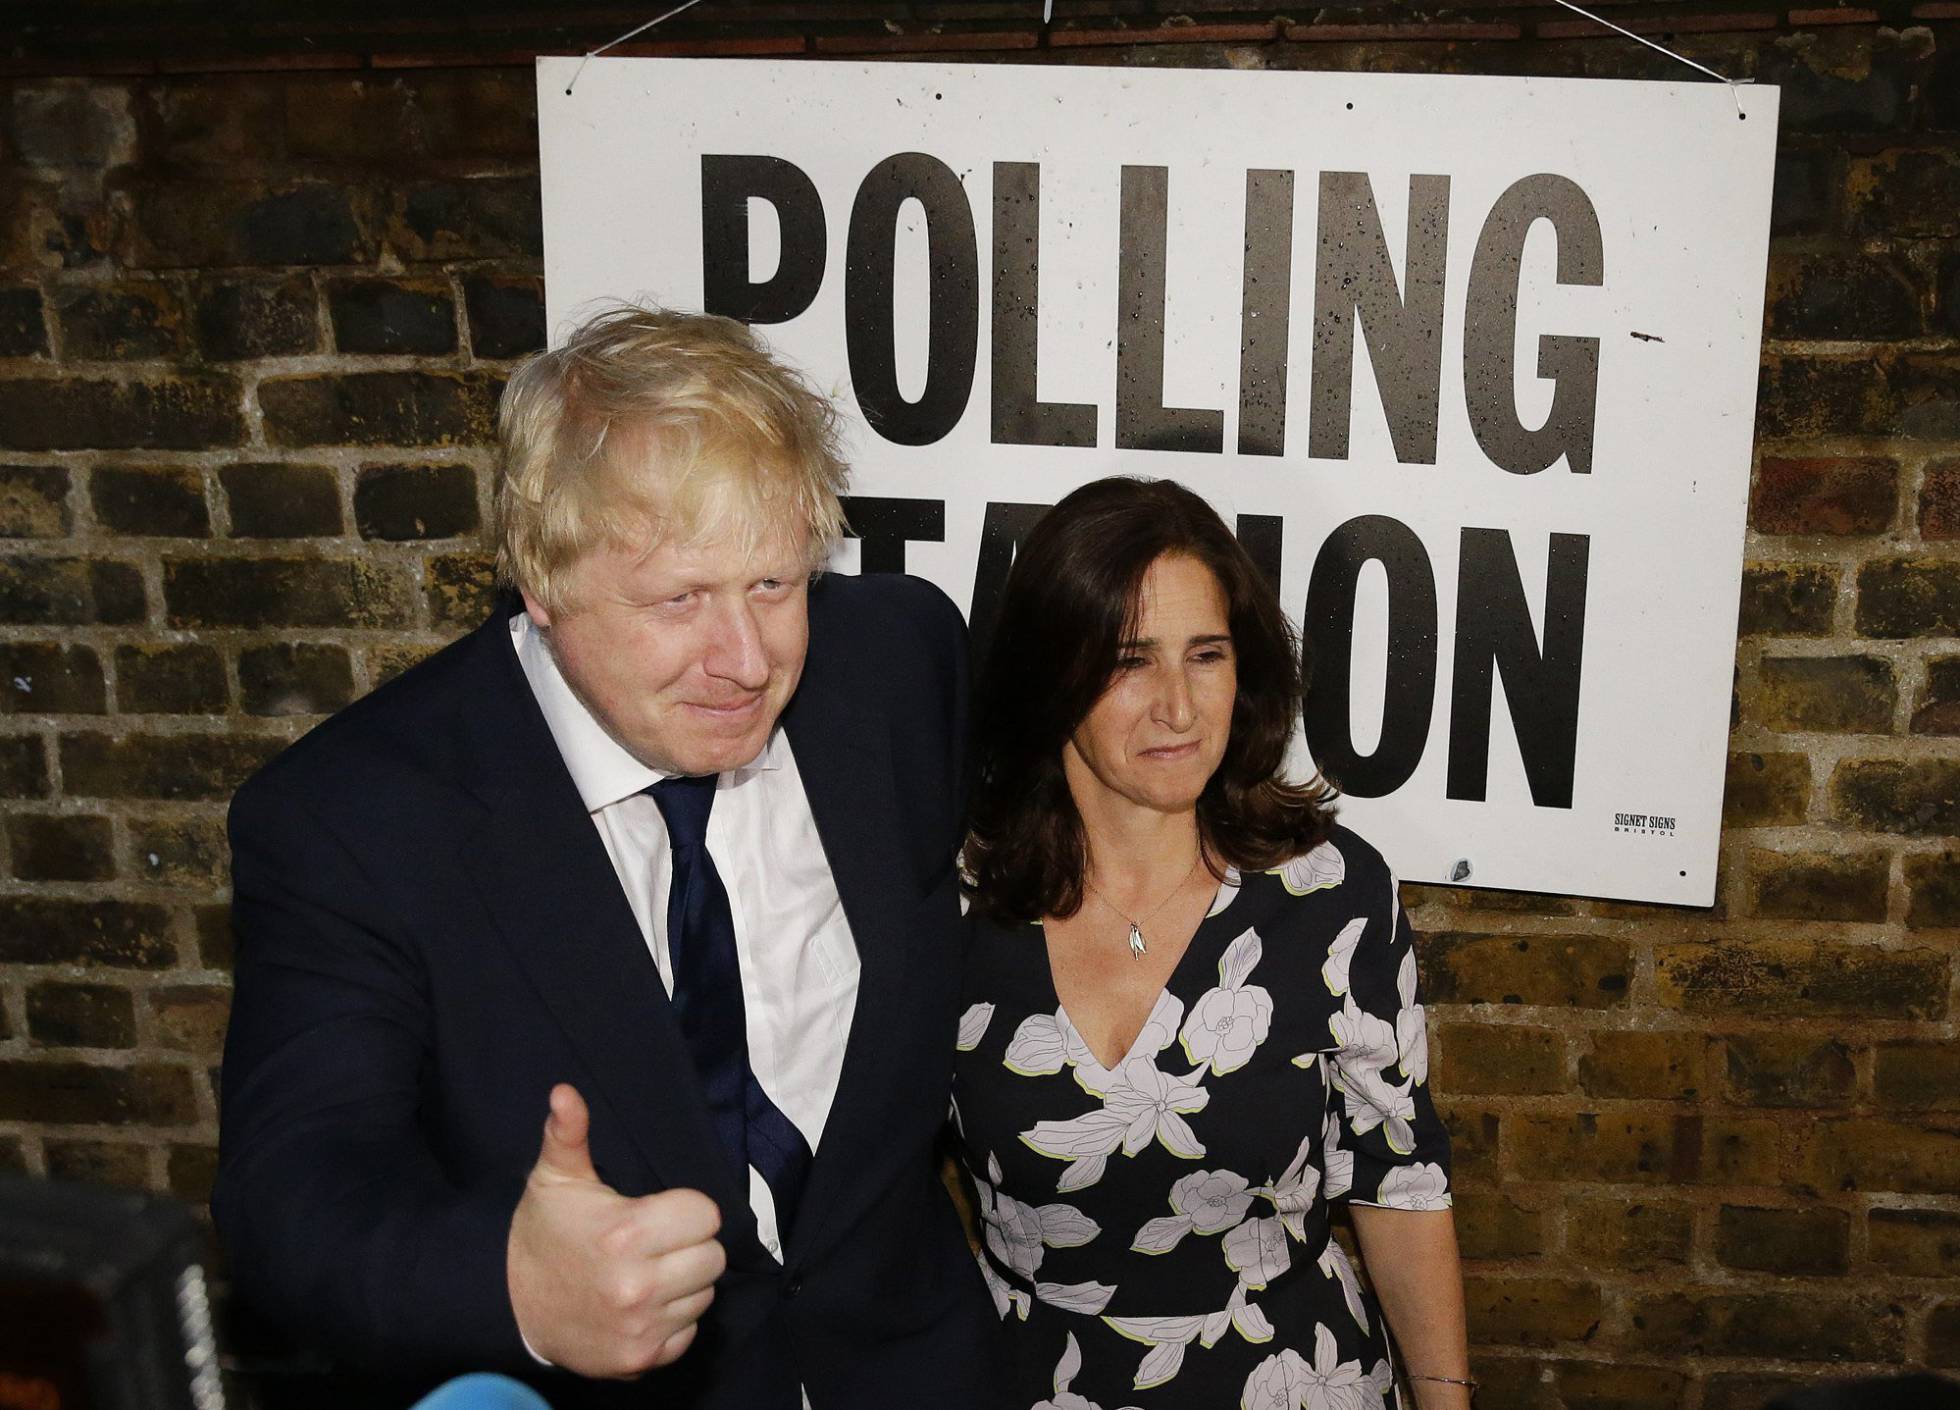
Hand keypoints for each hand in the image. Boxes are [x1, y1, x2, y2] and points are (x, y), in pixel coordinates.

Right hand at [506, 1084, 724, 1377]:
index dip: (685, 1210)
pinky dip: (672, 1320)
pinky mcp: (641, 1358)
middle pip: (713, 1257)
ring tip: (645, 1273)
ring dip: (683, 1284)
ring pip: (705, 1295)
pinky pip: (689, 1332)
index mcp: (625, 1233)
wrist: (509, 1305)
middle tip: (653, 1244)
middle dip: (689, 1246)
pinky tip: (641, 1306)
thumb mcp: (555, 1179)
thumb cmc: (542, 1233)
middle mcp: (638, 1285)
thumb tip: (564, 1091)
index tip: (658, 1214)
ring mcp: (641, 1327)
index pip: (707, 1215)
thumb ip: (569, 1133)